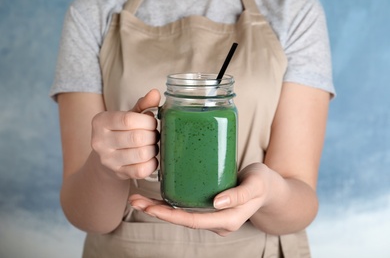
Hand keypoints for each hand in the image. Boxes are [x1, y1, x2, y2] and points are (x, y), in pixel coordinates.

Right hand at [91, 89, 160, 179]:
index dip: (148, 121)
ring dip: (154, 149)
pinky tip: (151, 158)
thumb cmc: (121, 132)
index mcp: (100, 121)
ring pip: (141, 154)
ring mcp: (108, 160)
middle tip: (155, 134)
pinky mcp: (118, 173)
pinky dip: (152, 164)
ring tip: (153, 145)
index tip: (153, 122)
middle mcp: (100, 141)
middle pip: (137, 138)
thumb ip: (143, 104)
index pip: (129, 120)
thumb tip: (155, 93)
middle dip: (153, 135)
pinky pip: (141, 170)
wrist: (106, 158)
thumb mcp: (128, 115)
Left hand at [129, 163, 271, 235]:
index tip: (151, 207)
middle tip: (135, 200)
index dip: (171, 216)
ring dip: (159, 209)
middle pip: (182, 220)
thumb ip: (240, 194)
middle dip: (157, 212)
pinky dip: (169, 204)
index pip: (194, 221)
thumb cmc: (263, 183)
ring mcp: (212, 217)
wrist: (268, 188)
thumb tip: (217, 203)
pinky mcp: (208, 209)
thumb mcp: (256, 184)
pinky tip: (155, 196)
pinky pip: (186, 209)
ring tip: (137, 199)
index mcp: (227, 221)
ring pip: (182, 215)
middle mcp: (217, 223)